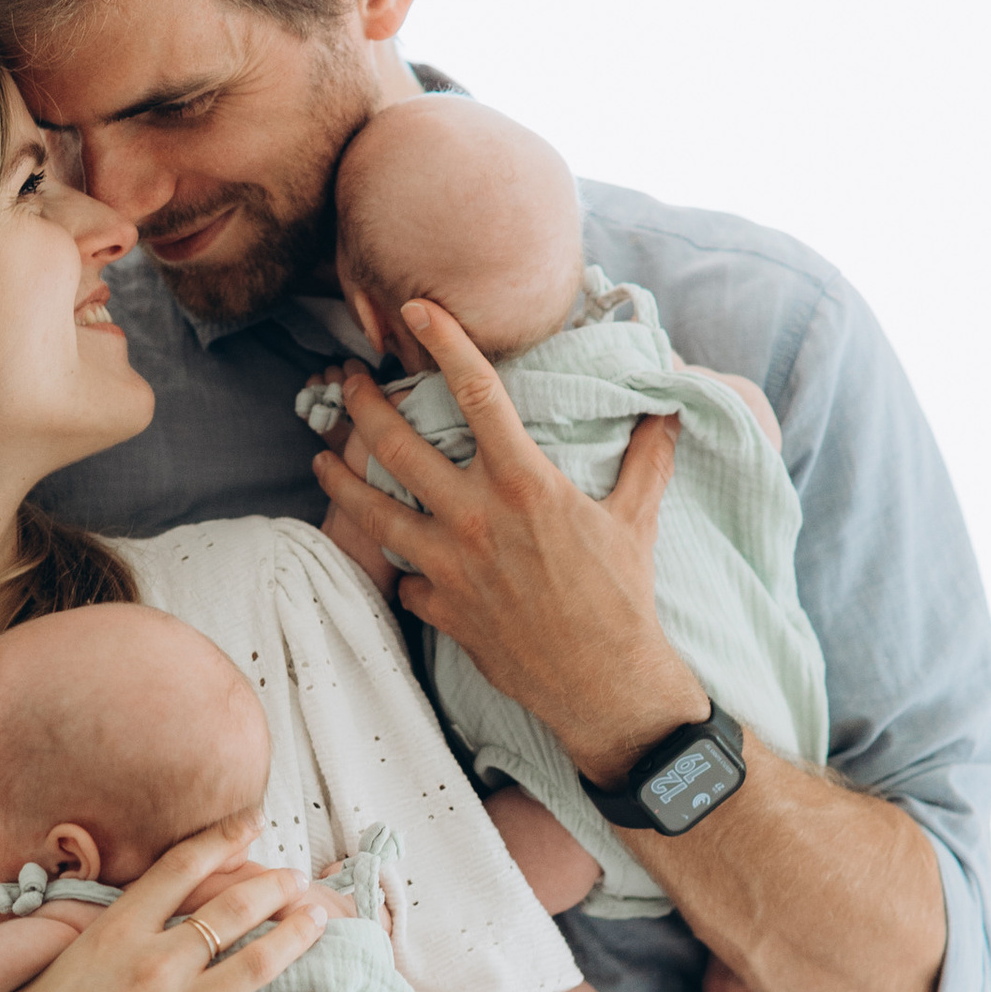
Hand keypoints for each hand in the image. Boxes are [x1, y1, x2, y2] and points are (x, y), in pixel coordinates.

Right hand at [0, 829, 330, 991]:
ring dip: (297, 937)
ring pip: (260, 963)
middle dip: (275, 886)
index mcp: (116, 933)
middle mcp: (157, 964)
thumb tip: (110, 931)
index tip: (252, 823)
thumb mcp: (50, 967)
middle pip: (235, 908)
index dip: (224, 838)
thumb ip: (93, 944)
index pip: (182, 867)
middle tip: (295, 879)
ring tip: (317, 920)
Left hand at [314, 297, 707, 785]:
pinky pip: (403, 579)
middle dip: (364, 407)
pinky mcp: (441, 609)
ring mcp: (450, 566)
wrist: (605, 683)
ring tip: (322, 458)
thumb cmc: (623, 597)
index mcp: (524, 483)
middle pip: (398, 446)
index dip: (445, 341)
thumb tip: (668, 409)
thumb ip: (646, 458)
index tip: (418, 308)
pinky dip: (397, 567)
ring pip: (374, 512)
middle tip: (348, 384)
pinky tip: (390, 557)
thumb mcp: (638, 518)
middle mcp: (476, 518)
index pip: (477, 392)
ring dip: (342, 480)